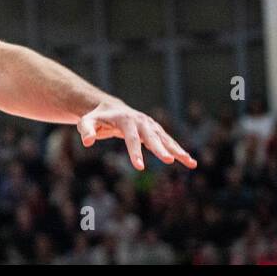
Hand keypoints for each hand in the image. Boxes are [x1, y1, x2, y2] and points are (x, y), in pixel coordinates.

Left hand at [76, 100, 197, 170]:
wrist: (110, 108)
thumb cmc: (97, 118)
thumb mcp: (87, 121)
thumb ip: (86, 130)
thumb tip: (87, 142)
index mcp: (125, 119)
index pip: (130, 138)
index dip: (134, 152)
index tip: (139, 167)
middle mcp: (141, 121)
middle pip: (151, 137)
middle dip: (160, 149)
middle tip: (169, 161)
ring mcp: (150, 125)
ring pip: (165, 139)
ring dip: (177, 150)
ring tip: (190, 163)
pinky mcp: (155, 130)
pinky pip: (168, 141)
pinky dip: (179, 150)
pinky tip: (189, 162)